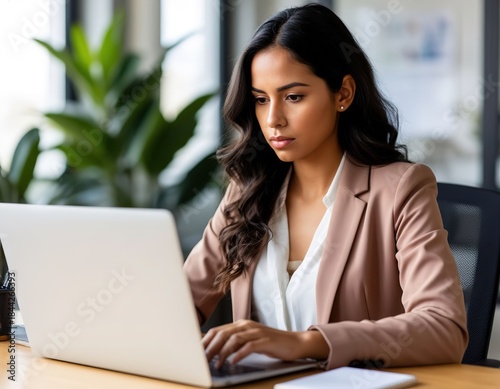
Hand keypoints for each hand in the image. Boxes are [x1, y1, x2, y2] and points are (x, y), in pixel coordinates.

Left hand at [202, 319, 328, 367]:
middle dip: (211, 348)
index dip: (206, 341)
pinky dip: (239, 354)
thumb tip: (216, 351)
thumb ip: (235, 343)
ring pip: (234, 340)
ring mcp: (256, 332)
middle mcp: (247, 325)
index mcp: (241, 324)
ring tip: (217, 364)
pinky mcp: (266, 341)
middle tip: (203, 360)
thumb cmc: (271, 343)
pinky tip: (233, 361)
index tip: (197, 353)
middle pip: (223, 334)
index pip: (218, 330)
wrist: (295, 342)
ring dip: (223, 353)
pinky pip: (249, 346)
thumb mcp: (250, 341)